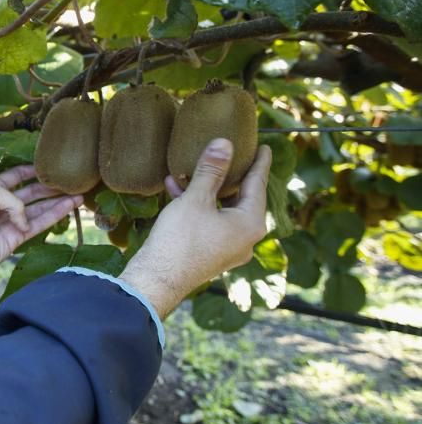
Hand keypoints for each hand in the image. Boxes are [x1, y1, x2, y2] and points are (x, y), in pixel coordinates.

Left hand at [0, 165, 82, 279]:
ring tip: (78, 195)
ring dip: (58, 202)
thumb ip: (13, 198)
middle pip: (31, 193)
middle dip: (50, 188)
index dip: (30, 171)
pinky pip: (39, 224)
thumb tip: (24, 219)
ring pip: (39, 209)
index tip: (48, 166)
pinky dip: (54, 216)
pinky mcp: (17, 238)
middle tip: (70, 182)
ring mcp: (11, 222)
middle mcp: (4, 205)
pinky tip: (69, 207)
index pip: (15, 177)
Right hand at [121, 138, 271, 318]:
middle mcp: (246, 239)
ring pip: (223, 210)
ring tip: (189, 169)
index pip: (258, 185)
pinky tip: (176, 190)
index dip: (259, 163)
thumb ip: (211, 170)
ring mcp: (229, 249)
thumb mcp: (196, 199)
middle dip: (229, 175)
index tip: (265, 147)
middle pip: (242, 198)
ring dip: (206, 190)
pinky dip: (198, 207)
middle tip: (232, 155)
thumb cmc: (180, 239)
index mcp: (250, 224)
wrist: (158, 279)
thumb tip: (225, 143)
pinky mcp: (211, 254)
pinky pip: (211, 223)